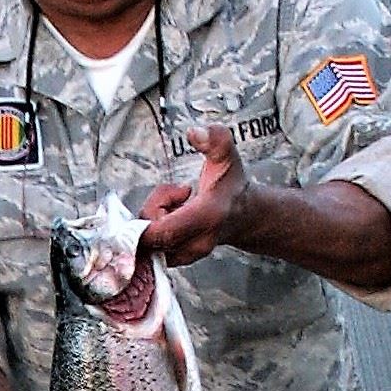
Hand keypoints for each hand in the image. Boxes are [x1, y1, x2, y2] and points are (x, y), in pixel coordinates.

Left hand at [139, 124, 247, 265]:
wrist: (243, 216)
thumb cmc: (231, 186)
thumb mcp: (227, 156)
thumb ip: (216, 139)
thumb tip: (194, 132)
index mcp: (208, 217)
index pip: (165, 231)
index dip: (147, 219)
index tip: (158, 196)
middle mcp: (197, 241)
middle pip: (152, 234)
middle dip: (153, 210)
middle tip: (176, 192)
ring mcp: (187, 254)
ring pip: (150, 241)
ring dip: (154, 219)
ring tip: (177, 203)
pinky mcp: (177, 258)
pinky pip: (152, 246)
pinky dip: (155, 230)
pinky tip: (172, 217)